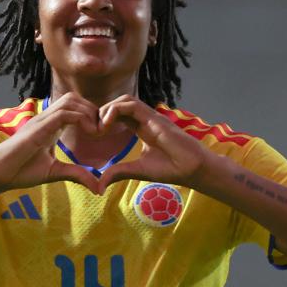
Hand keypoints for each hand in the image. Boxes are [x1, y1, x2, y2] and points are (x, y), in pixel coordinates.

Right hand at [0, 93, 102, 196]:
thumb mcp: (55, 172)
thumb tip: (98, 188)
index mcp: (50, 126)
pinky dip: (81, 119)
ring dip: (88, 112)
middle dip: (93, 110)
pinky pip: (64, 113)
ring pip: (71, 101)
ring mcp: (41, 120)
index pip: (73, 107)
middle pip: (74, 98)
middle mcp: (46, 118)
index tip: (101, 133)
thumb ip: (76, 174)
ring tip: (97, 132)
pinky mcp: (39, 127)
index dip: (91, 115)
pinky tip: (90, 134)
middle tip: (102, 130)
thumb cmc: (20, 171)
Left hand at [97, 94, 214, 188]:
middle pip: (119, 103)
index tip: (94, 135)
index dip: (102, 120)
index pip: (118, 114)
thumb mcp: (137, 170)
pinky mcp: (154, 117)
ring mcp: (150, 116)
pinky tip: (107, 126)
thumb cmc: (170, 169)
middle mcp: (145, 119)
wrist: (192, 169)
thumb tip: (99, 186)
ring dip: (107, 109)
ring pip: (124, 99)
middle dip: (101, 113)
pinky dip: (114, 110)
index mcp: (141, 128)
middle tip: (93, 131)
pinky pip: (131, 104)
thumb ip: (118, 173)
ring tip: (100, 128)